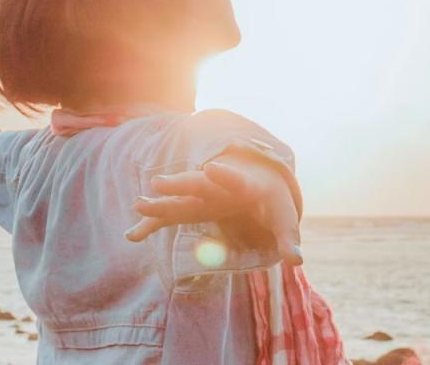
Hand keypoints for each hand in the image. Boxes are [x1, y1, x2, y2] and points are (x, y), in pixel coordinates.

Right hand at [127, 159, 302, 264]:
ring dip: (160, 202)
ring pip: (179, 198)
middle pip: (198, 184)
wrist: (259, 179)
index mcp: (244, 186)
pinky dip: (153, 224)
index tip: (212, 168)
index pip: (235, 179)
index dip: (225, 175)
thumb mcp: (284, 217)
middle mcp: (219, 187)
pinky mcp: (194, 208)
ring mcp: (203, 196)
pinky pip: (170, 216)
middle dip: (179, 183)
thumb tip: (296, 261)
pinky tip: (133, 235)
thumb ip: (288, 239)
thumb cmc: (272, 200)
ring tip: (138, 204)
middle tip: (157, 183)